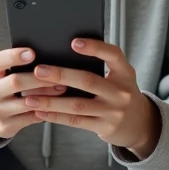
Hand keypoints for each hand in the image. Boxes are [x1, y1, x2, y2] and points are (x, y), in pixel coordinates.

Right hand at [0, 47, 67, 139]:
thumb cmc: (4, 84)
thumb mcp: (4, 70)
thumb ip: (18, 62)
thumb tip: (47, 56)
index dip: (14, 56)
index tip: (32, 53)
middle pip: (15, 82)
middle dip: (39, 78)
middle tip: (59, 73)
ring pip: (26, 103)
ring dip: (47, 95)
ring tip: (62, 88)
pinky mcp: (4, 126)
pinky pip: (30, 118)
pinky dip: (45, 111)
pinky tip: (56, 105)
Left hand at [20, 39, 160, 158]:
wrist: (139, 124)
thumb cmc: (120, 93)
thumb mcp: (120, 77)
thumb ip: (101, 66)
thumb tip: (63, 53)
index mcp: (125, 72)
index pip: (113, 55)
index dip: (95, 47)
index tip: (73, 42)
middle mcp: (121, 92)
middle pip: (88, 81)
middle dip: (61, 75)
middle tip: (38, 71)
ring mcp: (114, 111)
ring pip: (78, 105)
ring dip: (51, 101)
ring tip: (30, 97)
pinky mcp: (105, 127)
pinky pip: (76, 121)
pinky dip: (56, 116)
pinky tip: (40, 112)